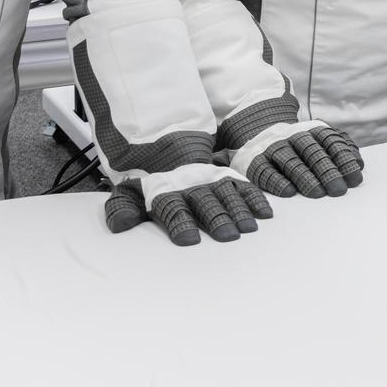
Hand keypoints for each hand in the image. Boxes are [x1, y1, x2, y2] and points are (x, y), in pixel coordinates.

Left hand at [103, 163, 272, 245]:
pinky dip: (255, 198)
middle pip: (205, 203)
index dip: (180, 224)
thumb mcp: (127, 191)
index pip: (172, 209)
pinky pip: (244, 186)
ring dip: (239, 211)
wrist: (162, 145)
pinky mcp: (227, 176)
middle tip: (228, 235)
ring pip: (227, 194)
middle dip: (217, 219)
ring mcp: (211, 179)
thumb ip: (121, 209)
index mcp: (165, 192)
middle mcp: (191, 186)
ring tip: (249, 227)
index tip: (188, 240)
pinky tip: (265, 213)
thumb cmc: (146, 180)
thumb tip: (121, 224)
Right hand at [229, 120, 364, 198]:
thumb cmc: (300, 146)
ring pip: (290, 160)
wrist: (260, 132)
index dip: (343, 160)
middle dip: (326, 171)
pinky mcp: (255, 160)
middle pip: (311, 151)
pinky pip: (265, 170)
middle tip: (338, 190)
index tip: (354, 179)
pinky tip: (289, 192)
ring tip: (317, 193)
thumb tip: (359, 164)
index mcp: (312, 129)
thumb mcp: (321, 141)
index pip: (330, 142)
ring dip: (304, 177)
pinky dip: (277, 181)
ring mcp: (273, 146)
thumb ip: (341, 149)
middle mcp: (292, 135)